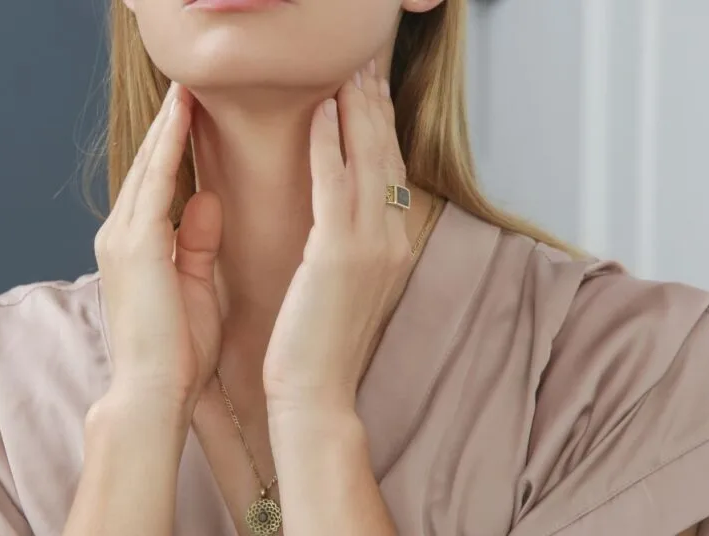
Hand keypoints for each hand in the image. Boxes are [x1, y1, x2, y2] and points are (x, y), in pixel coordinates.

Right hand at [95, 83, 222, 411]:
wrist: (153, 393)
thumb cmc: (178, 353)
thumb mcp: (195, 286)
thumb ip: (197, 241)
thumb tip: (207, 198)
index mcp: (135, 249)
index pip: (156, 186)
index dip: (173, 149)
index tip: (193, 117)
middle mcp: (119, 236)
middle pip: (148, 168)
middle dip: (167, 127)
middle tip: (186, 88)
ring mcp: (121, 238)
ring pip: (148, 167)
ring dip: (167, 126)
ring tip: (184, 89)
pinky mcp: (134, 244)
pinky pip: (154, 182)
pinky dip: (168, 146)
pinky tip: (181, 116)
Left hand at [262, 66, 412, 411]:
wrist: (316, 393)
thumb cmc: (319, 343)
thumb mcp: (344, 285)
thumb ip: (349, 245)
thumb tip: (339, 214)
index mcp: (391, 245)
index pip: (389, 169)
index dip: (380, 125)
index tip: (369, 89)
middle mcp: (391, 239)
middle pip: (386, 154)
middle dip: (375, 104)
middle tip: (365, 62)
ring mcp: (370, 246)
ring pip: (367, 160)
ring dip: (357, 109)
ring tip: (348, 70)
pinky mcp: (339, 255)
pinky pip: (334, 185)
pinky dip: (329, 144)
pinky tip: (321, 111)